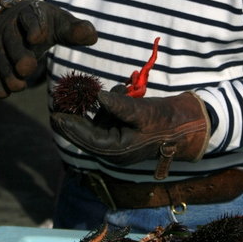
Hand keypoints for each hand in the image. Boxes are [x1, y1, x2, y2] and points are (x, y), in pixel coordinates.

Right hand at [0, 0, 97, 96]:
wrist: (19, 20)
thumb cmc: (46, 24)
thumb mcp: (62, 24)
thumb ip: (77, 30)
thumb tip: (92, 36)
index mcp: (30, 11)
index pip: (31, 17)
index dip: (34, 27)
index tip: (38, 39)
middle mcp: (9, 23)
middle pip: (12, 38)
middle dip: (18, 54)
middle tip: (27, 69)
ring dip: (6, 72)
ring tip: (19, 87)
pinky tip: (3, 94)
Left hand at [51, 91, 210, 179]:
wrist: (188, 124)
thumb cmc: (167, 121)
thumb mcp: (143, 112)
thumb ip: (119, 106)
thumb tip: (98, 98)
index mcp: (117, 151)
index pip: (86, 138)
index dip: (69, 125)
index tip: (53, 113)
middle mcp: (115, 150)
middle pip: (86, 134)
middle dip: (74, 118)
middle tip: (56, 105)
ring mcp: (120, 142)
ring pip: (98, 124)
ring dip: (99, 106)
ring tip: (113, 90)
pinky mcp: (125, 133)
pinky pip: (109, 119)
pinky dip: (110, 106)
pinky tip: (120, 91)